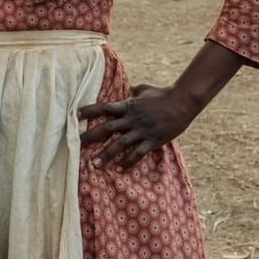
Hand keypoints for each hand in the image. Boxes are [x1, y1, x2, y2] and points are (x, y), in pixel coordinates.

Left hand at [78, 83, 197, 169]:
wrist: (183, 102)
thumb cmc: (163, 94)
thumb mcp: (144, 89)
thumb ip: (132, 91)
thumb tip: (125, 88)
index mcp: (128, 105)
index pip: (105, 108)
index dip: (90, 110)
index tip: (75, 115)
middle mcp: (132, 119)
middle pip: (107, 128)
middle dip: (90, 137)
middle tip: (75, 145)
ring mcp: (142, 130)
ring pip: (120, 144)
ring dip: (106, 154)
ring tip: (94, 164)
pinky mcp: (153, 140)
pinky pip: (139, 153)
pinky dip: (129, 161)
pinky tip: (119, 169)